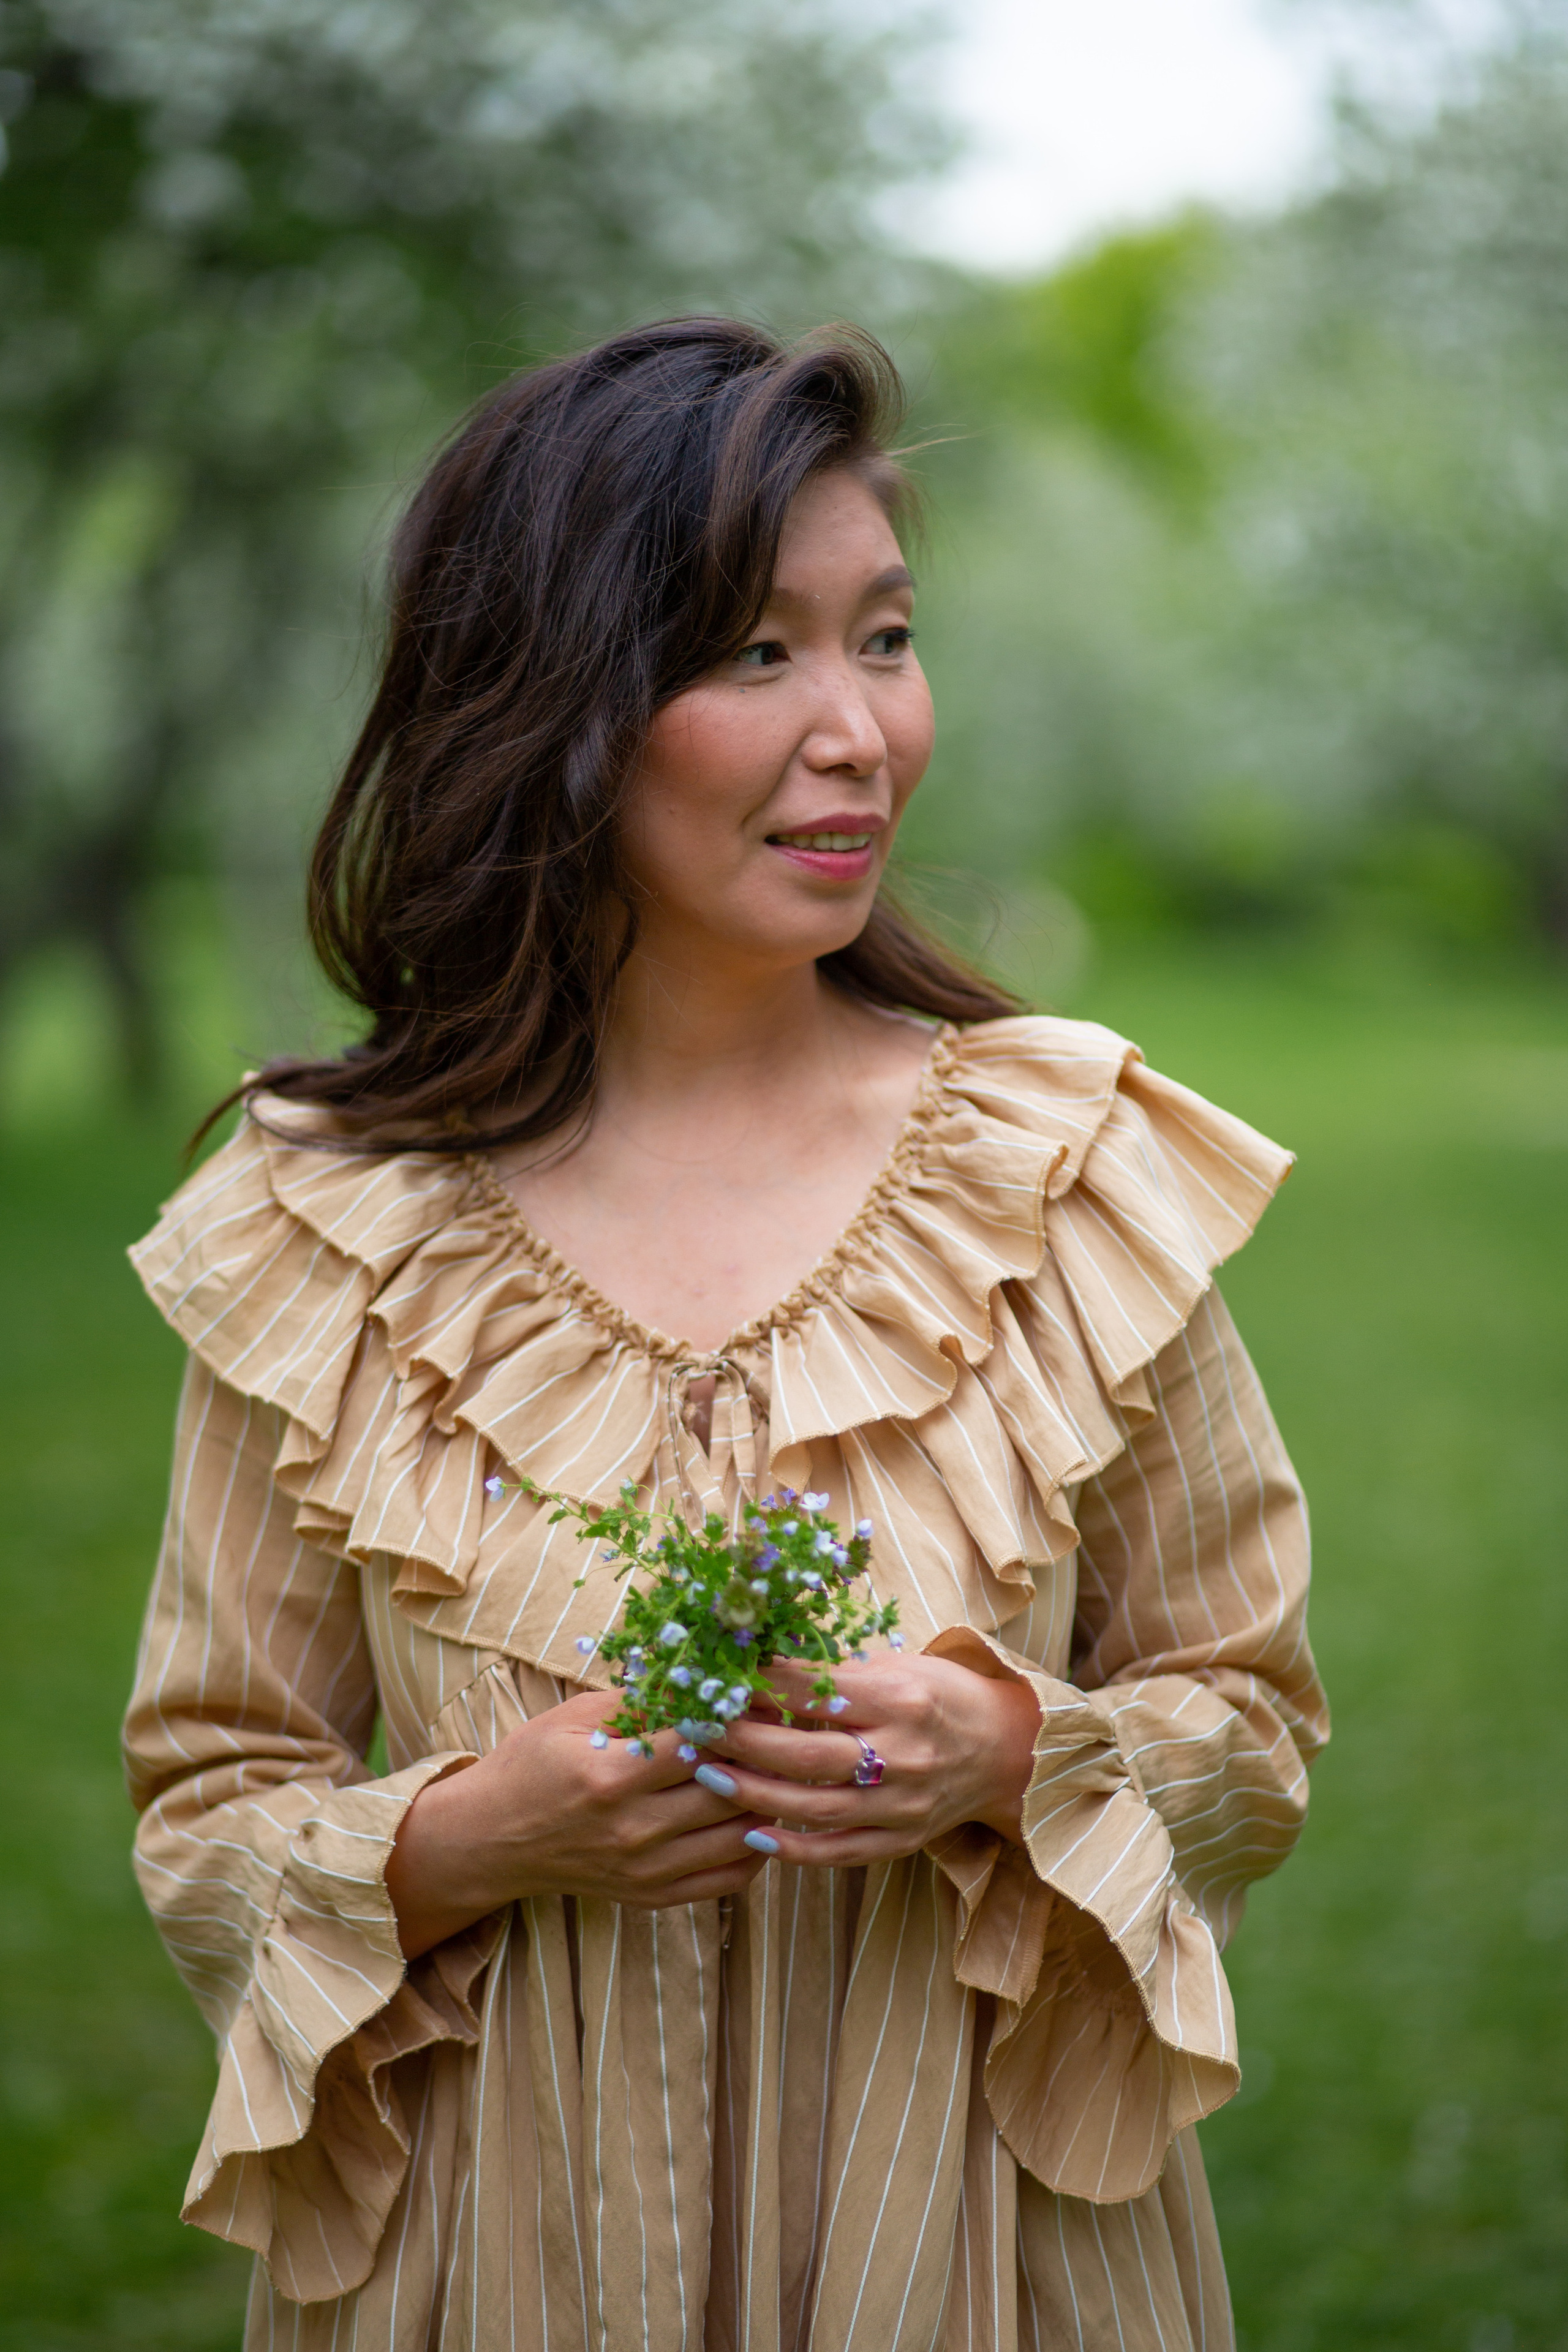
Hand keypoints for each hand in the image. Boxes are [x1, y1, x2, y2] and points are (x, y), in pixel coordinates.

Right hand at [386, 1690, 772, 1957]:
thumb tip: (705, 1680)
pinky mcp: (652, 1896)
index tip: (753, 1695)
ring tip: (773, 1767)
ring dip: (765, 1798)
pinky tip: (756, 1815)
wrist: (490, 1841)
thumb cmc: (531, 1765)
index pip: (698, 1742)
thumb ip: (639, 1700)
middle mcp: (632, 1829)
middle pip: (728, 1788)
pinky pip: (729, 1878)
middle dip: (761, 1754)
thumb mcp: (574, 1717)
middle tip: (778, 1727)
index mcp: (609, 1776)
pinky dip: (755, 1846)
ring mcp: (645, 1870)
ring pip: (740, 1834)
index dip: (733, 1716)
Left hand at [709, 1652, 1041, 1870]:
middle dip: (744, 1740)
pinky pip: (840, 1851)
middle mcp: (904, 1754)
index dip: (762, 1685)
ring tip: (708, 1777)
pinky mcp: (902, 1840)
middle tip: (695, 1729)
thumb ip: (836, 1675)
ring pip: (816, 1806)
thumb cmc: (941, 1695)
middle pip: (808, 1753)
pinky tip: (752, 1836)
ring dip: (756, 1793)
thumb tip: (761, 1666)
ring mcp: (903, 1804)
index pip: (817, 1691)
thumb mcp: (896, 1668)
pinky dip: (794, 1848)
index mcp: (900, 1700)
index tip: (717, 1679)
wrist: (1006, 1750)